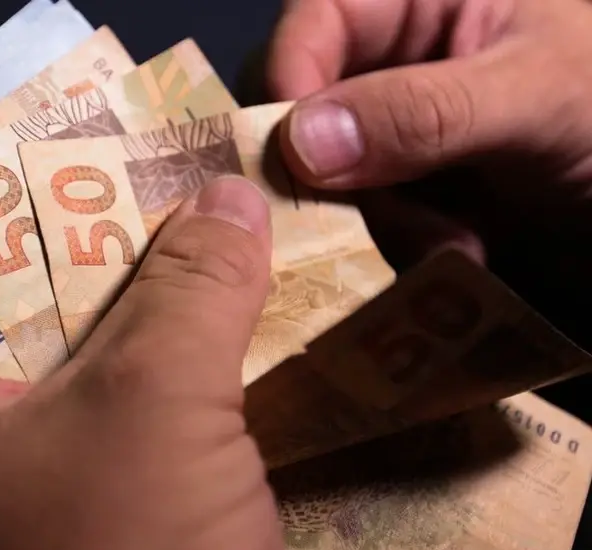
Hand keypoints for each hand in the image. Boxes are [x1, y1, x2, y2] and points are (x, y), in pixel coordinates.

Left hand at [0, 176, 292, 549]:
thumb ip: (194, 291)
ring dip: (171, 299)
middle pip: (51, 300)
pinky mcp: (112, 490)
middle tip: (183, 183)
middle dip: (125, 245)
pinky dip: (191, 357)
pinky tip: (237, 320)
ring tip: (221, 235)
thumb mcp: (155, 408)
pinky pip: (149, 396)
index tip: (112, 155)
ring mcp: (47, 465)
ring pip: (110, 347)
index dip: (43, 198)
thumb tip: (232, 196)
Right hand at [268, 0, 591, 342]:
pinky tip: (462, 251)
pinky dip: (406, 246)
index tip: (291, 160)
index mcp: (422, 4)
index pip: (317, 24)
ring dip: (384, 223)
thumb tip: (302, 146)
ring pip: (338, 181)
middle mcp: (399, 70)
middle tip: (365, 219)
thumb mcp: (532, 95)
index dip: (290, 83)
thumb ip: (422, 112)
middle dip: (334, 175)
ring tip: (451, 243)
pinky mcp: (415, 197)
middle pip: (310, 113)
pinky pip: (373, 222)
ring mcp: (403, 140)